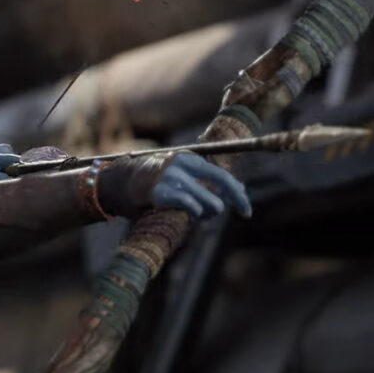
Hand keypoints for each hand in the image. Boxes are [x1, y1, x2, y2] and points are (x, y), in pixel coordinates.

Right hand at [96, 152, 250, 219]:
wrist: (125, 183)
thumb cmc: (161, 181)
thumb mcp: (186, 175)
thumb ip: (210, 181)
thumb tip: (240, 191)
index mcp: (191, 159)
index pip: (223, 176)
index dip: (238, 195)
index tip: (247, 211)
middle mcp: (182, 165)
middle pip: (219, 190)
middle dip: (221, 206)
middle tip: (215, 213)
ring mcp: (171, 178)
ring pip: (208, 203)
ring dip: (206, 213)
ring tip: (196, 212)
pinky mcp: (161, 192)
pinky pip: (191, 207)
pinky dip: (194, 213)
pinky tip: (189, 212)